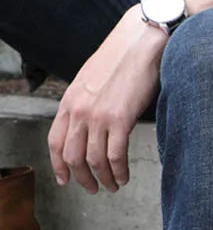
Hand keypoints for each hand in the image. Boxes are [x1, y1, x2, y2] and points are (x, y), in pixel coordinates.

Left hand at [48, 7, 167, 192]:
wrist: (141, 41)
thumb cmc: (122, 57)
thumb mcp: (92, 80)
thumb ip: (85, 102)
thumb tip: (90, 124)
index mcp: (69, 101)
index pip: (55, 143)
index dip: (59, 166)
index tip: (67, 179)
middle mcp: (79, 110)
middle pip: (73, 157)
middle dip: (82, 178)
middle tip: (93, 188)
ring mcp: (99, 115)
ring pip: (94, 160)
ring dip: (103, 179)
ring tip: (112, 186)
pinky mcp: (121, 118)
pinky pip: (115, 155)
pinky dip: (119, 171)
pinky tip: (124, 176)